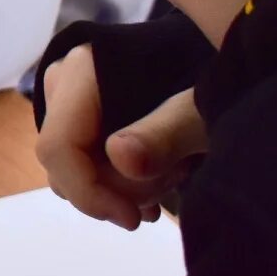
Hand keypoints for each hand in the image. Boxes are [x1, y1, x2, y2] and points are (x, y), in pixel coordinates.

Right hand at [36, 45, 205, 229]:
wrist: (218, 57)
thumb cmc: (213, 76)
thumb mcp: (200, 109)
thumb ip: (166, 133)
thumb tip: (121, 159)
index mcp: (82, 72)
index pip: (58, 147)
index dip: (88, 192)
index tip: (133, 218)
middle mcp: (64, 84)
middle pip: (65, 164)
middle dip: (116, 189)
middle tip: (171, 182)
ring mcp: (69, 101)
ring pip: (73, 170)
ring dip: (123, 188)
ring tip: (172, 176)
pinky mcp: (82, 116)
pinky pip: (82, 164)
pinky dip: (117, 183)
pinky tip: (156, 182)